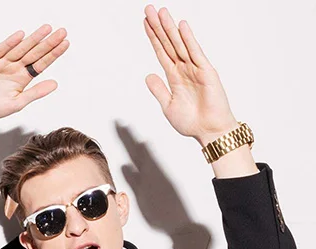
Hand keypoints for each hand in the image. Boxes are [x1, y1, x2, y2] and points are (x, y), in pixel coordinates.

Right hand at [0, 25, 69, 123]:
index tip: (65, 44)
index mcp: (22, 79)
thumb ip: (35, 93)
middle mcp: (14, 68)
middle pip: (34, 53)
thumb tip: (55, 84)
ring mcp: (2, 62)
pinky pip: (1, 49)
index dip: (53, 54)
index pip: (41, 64)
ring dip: (33, 39)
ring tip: (46, 29)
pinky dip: (10, 43)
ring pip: (20, 48)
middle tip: (62, 32)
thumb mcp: (16, 104)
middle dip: (47, 43)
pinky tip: (21, 35)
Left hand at [143, 5, 238, 144]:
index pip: (161, 52)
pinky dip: (188, 39)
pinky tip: (181, 26)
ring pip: (179, 44)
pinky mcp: (206, 71)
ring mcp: (195, 68)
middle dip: (158, 27)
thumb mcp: (168, 106)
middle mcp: (184, 69)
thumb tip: (148, 75)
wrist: (209, 131)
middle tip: (149, 9)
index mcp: (174, 77)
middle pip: (168, 43)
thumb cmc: (192, 121)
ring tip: (161, 13)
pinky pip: (195, 52)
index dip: (153, 38)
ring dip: (170, 28)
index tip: (145, 23)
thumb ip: (159, 89)